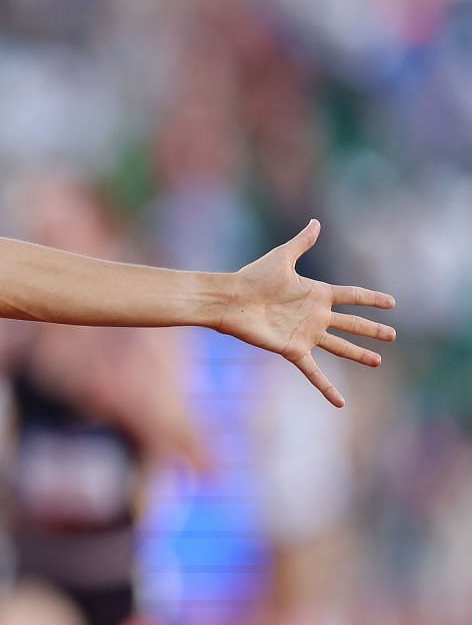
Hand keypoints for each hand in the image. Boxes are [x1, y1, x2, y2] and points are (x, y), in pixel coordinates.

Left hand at [217, 220, 395, 407]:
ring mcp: (306, 334)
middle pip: (351, 323)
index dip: (371, 298)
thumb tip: (316, 222)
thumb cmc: (252, 277)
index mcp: (316, 293)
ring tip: (378, 361)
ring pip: (340, 346)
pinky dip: (326, 388)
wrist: (230, 300)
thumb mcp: (282, 257)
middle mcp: (314, 315)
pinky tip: (340, 402)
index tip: (391, 302)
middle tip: (393, 335)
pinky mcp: (293, 350)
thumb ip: (302, 242)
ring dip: (359, 354)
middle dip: (372, 329)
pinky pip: (314, 372)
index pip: (352, 296)